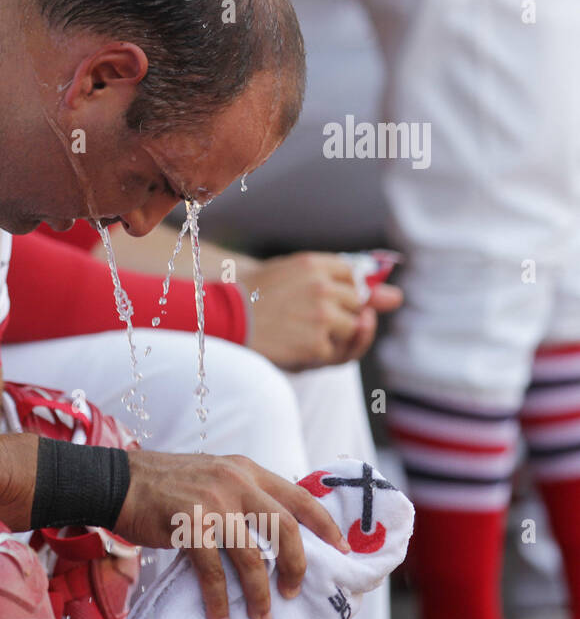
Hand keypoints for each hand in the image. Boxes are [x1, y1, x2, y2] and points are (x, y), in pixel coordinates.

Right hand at [112, 450, 349, 618]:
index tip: (342, 548)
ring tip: (261, 617)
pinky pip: (213, 571)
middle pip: (284, 528)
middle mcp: (234, 481)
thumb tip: (272, 529)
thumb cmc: (163, 484)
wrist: (117, 481)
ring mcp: (212, 502)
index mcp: (245, 469)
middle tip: (295, 591)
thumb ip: (241, 492)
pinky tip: (220, 617)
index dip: (324, 524)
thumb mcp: (212, 473)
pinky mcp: (189, 524)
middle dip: (297, 565)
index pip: (297, 495)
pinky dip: (219, 599)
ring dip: (260, 593)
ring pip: (252, 556)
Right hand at [242, 252, 401, 369]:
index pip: (353, 277)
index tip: (322, 299)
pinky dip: (319, 355)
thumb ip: (344, 283)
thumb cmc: (252, 298)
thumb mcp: (292, 278)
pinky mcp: (317, 346)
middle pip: (358, 304)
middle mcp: (322, 287)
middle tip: (302, 319)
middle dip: (338, 315)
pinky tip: (294, 346)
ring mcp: (322, 317)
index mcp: (313, 264)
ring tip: (298, 332)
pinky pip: (336, 353)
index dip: (341, 292)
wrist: (219, 323)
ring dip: (333, 336)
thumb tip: (398, 298)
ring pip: (353, 330)